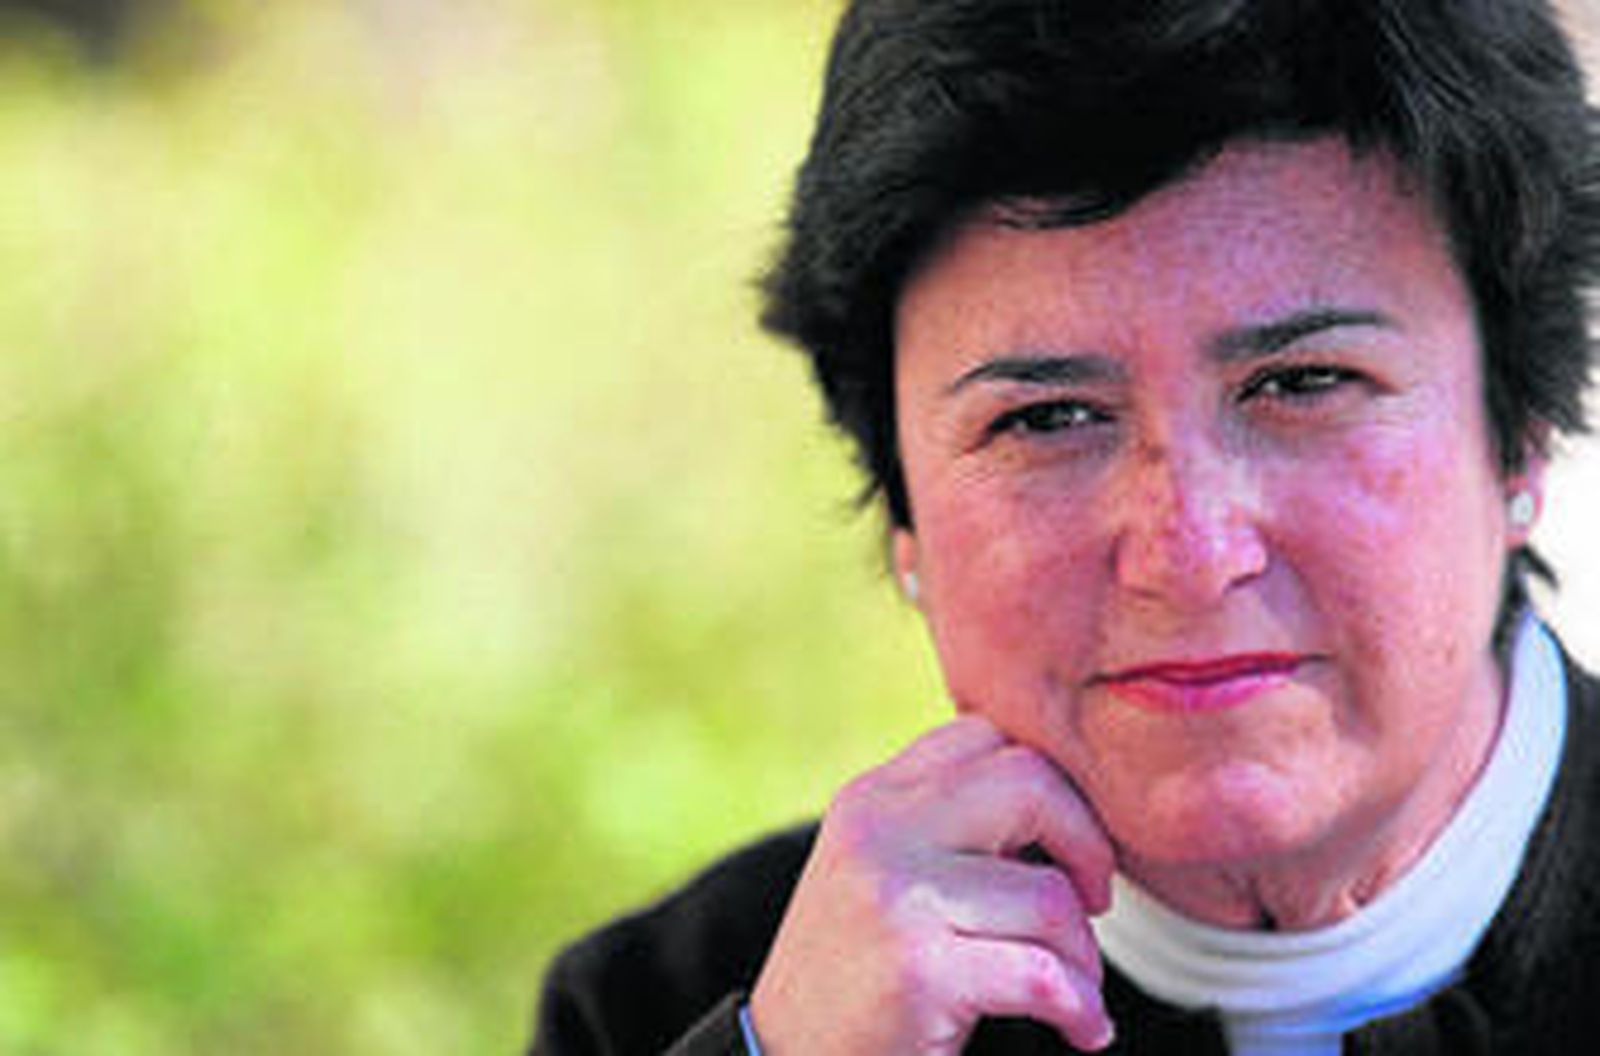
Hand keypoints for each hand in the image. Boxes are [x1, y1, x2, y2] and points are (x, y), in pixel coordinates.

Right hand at [748, 715, 1116, 1053]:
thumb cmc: (858, 974)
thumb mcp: (882, 874)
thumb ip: (946, 826)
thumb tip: (1066, 807)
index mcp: (872, 797)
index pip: (987, 736)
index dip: (1052, 790)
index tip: (1062, 853)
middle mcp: (878, 830)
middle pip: (1031, 781)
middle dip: (1089, 846)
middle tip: (1091, 906)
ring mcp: (895, 896)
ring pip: (1050, 895)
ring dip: (1083, 957)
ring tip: (1074, 991)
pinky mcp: (918, 970)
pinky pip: (1043, 975)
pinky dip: (1081, 1010)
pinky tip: (1082, 1030)